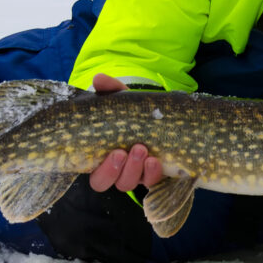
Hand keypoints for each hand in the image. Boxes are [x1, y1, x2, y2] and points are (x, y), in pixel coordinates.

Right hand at [87, 73, 164, 192]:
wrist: (168, 119)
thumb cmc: (137, 114)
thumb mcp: (125, 101)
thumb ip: (111, 90)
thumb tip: (98, 78)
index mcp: (103, 157)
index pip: (94, 174)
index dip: (102, 170)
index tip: (113, 152)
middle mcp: (118, 171)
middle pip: (106, 182)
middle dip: (114, 170)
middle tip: (123, 152)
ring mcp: (136, 175)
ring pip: (128, 184)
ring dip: (135, 169)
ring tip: (143, 149)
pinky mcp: (154, 176)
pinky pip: (151, 183)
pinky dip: (153, 173)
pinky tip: (156, 160)